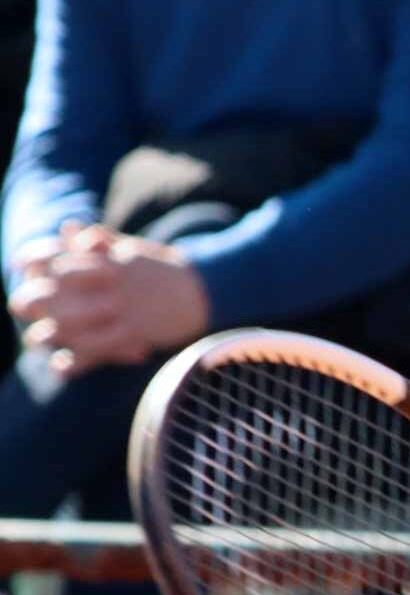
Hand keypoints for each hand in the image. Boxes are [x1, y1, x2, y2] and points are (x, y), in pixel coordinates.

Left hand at [9, 225, 209, 377]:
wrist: (205, 291)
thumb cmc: (164, 271)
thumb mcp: (133, 250)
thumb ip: (100, 240)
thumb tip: (68, 228)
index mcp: (112, 259)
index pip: (64, 257)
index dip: (37, 258)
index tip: (20, 262)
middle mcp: (115, 282)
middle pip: (62, 291)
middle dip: (36, 298)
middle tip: (19, 304)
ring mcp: (126, 308)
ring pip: (75, 323)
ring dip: (50, 333)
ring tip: (35, 339)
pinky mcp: (137, 333)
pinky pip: (100, 348)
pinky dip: (77, 360)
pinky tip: (60, 365)